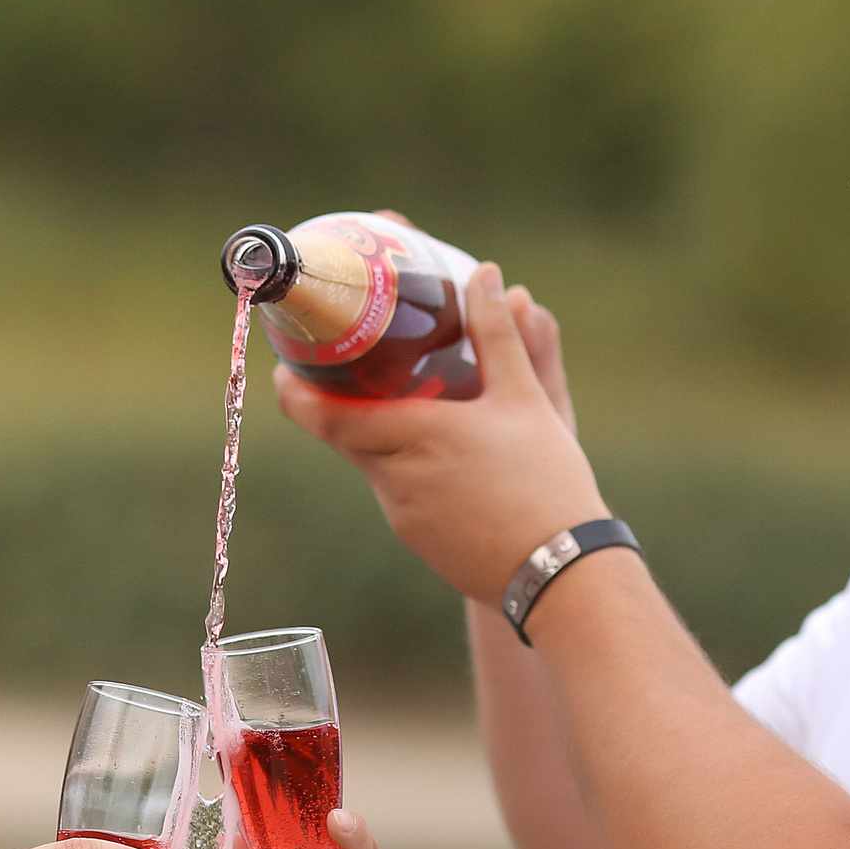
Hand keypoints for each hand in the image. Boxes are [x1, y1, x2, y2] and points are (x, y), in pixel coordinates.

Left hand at [273, 260, 603, 601]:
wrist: (562, 575)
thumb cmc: (547, 484)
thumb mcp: (526, 398)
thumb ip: (498, 333)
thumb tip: (485, 274)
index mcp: (413, 434)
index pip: (323, 415)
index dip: (294, 390)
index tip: (286, 364)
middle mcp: (394, 477)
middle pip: (341, 434)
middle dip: (337, 401)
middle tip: (348, 367)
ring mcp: (401, 514)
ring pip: (371, 463)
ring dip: (379, 434)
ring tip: (407, 405)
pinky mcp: (417, 539)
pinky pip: (396, 491)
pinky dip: (404, 467)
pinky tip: (442, 458)